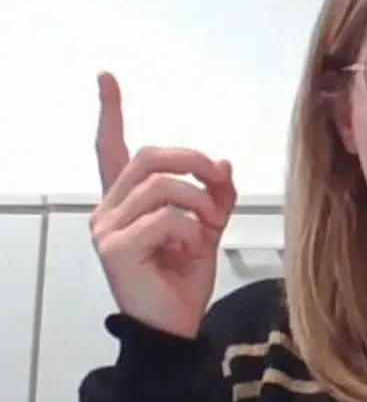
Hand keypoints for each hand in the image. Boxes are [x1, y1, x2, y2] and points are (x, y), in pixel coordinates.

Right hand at [89, 72, 236, 338]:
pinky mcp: (115, 248)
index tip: (107, 77)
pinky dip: (192, 229)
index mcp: (127, 199)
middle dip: (195, 161)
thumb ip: (216, 193)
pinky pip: (166, 217)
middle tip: (218, 180)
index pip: (112, 147)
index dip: (111, 111)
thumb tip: (223, 163)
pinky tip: (191, 249)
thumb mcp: (210, 225)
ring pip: (163, 185)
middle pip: (152, 156)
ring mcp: (108, 228)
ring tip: (209, 226)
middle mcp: (109, 209)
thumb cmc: (185, 276)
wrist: (176, 324)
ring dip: (200, 202)